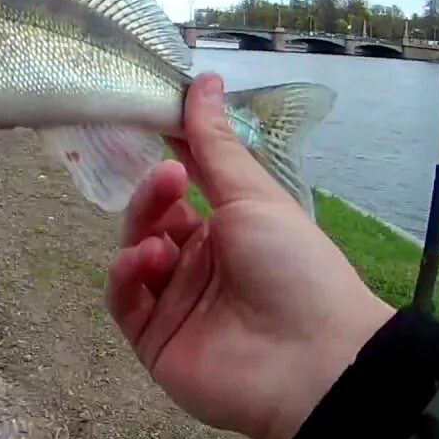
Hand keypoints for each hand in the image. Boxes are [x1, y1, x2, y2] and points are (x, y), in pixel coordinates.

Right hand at [104, 73, 393, 438]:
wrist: (315, 359)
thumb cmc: (295, 267)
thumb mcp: (254, 196)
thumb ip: (215, 143)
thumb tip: (204, 79)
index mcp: (225, 232)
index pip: (178, 191)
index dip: (162, 162)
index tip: (146, 124)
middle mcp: (196, 265)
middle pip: (150, 219)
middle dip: (152, 196)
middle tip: (168, 179)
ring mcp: (173, 303)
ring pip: (132, 255)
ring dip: (141, 234)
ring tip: (163, 238)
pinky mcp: (153, 339)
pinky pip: (123, 300)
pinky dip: (125, 276)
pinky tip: (144, 261)